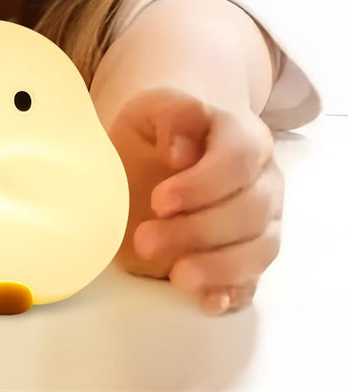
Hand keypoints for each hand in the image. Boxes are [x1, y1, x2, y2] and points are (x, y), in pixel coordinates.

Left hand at [107, 87, 282, 313]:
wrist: (164, 152)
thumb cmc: (159, 132)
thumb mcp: (152, 111)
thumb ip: (170, 117)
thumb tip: (179, 151)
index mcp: (244, 136)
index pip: (239, 159)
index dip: (202, 185)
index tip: (158, 201)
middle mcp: (265, 180)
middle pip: (251, 211)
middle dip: (199, 231)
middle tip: (145, 242)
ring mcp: (266, 222)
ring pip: (261, 250)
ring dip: (218, 267)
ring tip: (175, 277)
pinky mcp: (253, 257)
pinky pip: (256, 282)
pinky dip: (233, 293)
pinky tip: (206, 300)